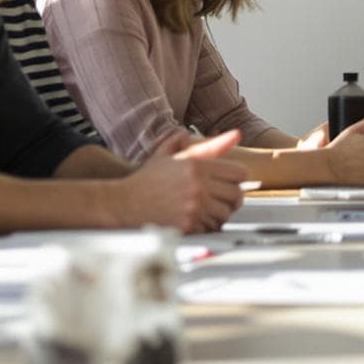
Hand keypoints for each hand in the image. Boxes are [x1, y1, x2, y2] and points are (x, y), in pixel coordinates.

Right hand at [119, 129, 246, 231]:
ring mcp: (193, 206)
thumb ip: (207, 145)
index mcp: (197, 165)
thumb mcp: (173, 154)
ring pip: (226, 214)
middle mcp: (198, 185)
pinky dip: (208, 226)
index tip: (231, 183)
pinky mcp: (187, 224)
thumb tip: (236, 135)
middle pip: (236, 195)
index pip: (239, 173)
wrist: (123, 202)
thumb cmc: (147, 178)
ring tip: (209, 210)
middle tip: (224, 200)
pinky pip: (211, 228)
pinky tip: (197, 219)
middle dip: (232, 198)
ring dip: (221, 214)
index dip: (238, 179)